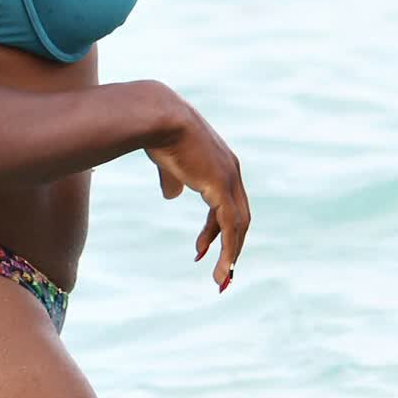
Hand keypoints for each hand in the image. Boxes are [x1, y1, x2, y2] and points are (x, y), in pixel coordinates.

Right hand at [145, 104, 250, 291]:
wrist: (157, 117)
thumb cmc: (157, 134)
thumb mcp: (167, 161)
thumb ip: (173, 179)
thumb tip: (172, 196)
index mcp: (221, 164)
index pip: (227, 204)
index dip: (216, 229)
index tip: (201, 249)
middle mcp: (231, 172)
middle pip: (239, 217)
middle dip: (230, 245)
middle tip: (222, 271)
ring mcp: (229, 179)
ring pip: (238, 226)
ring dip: (230, 255)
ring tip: (221, 279)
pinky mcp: (221, 187)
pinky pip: (230, 226)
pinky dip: (228, 249)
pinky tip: (221, 266)